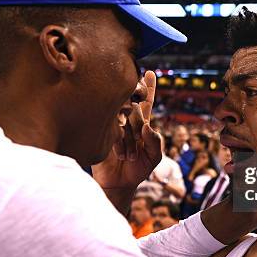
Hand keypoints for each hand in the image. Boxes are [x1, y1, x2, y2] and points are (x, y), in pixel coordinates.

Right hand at [92, 71, 161, 189]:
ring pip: (120, 114)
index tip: (151, 73)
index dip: (148, 87)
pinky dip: (118, 141)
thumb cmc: (138, 169)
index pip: (146, 100)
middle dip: (136, 104)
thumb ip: (155, 142)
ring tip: (131, 155)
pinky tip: (121, 154)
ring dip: (128, 133)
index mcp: (141, 123)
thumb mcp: (153, 158)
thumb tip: (147, 126)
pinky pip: (109, 127)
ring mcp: (113, 124)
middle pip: (132, 102)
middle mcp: (126, 120)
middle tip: (137, 109)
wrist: (119, 184)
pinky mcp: (101, 132)